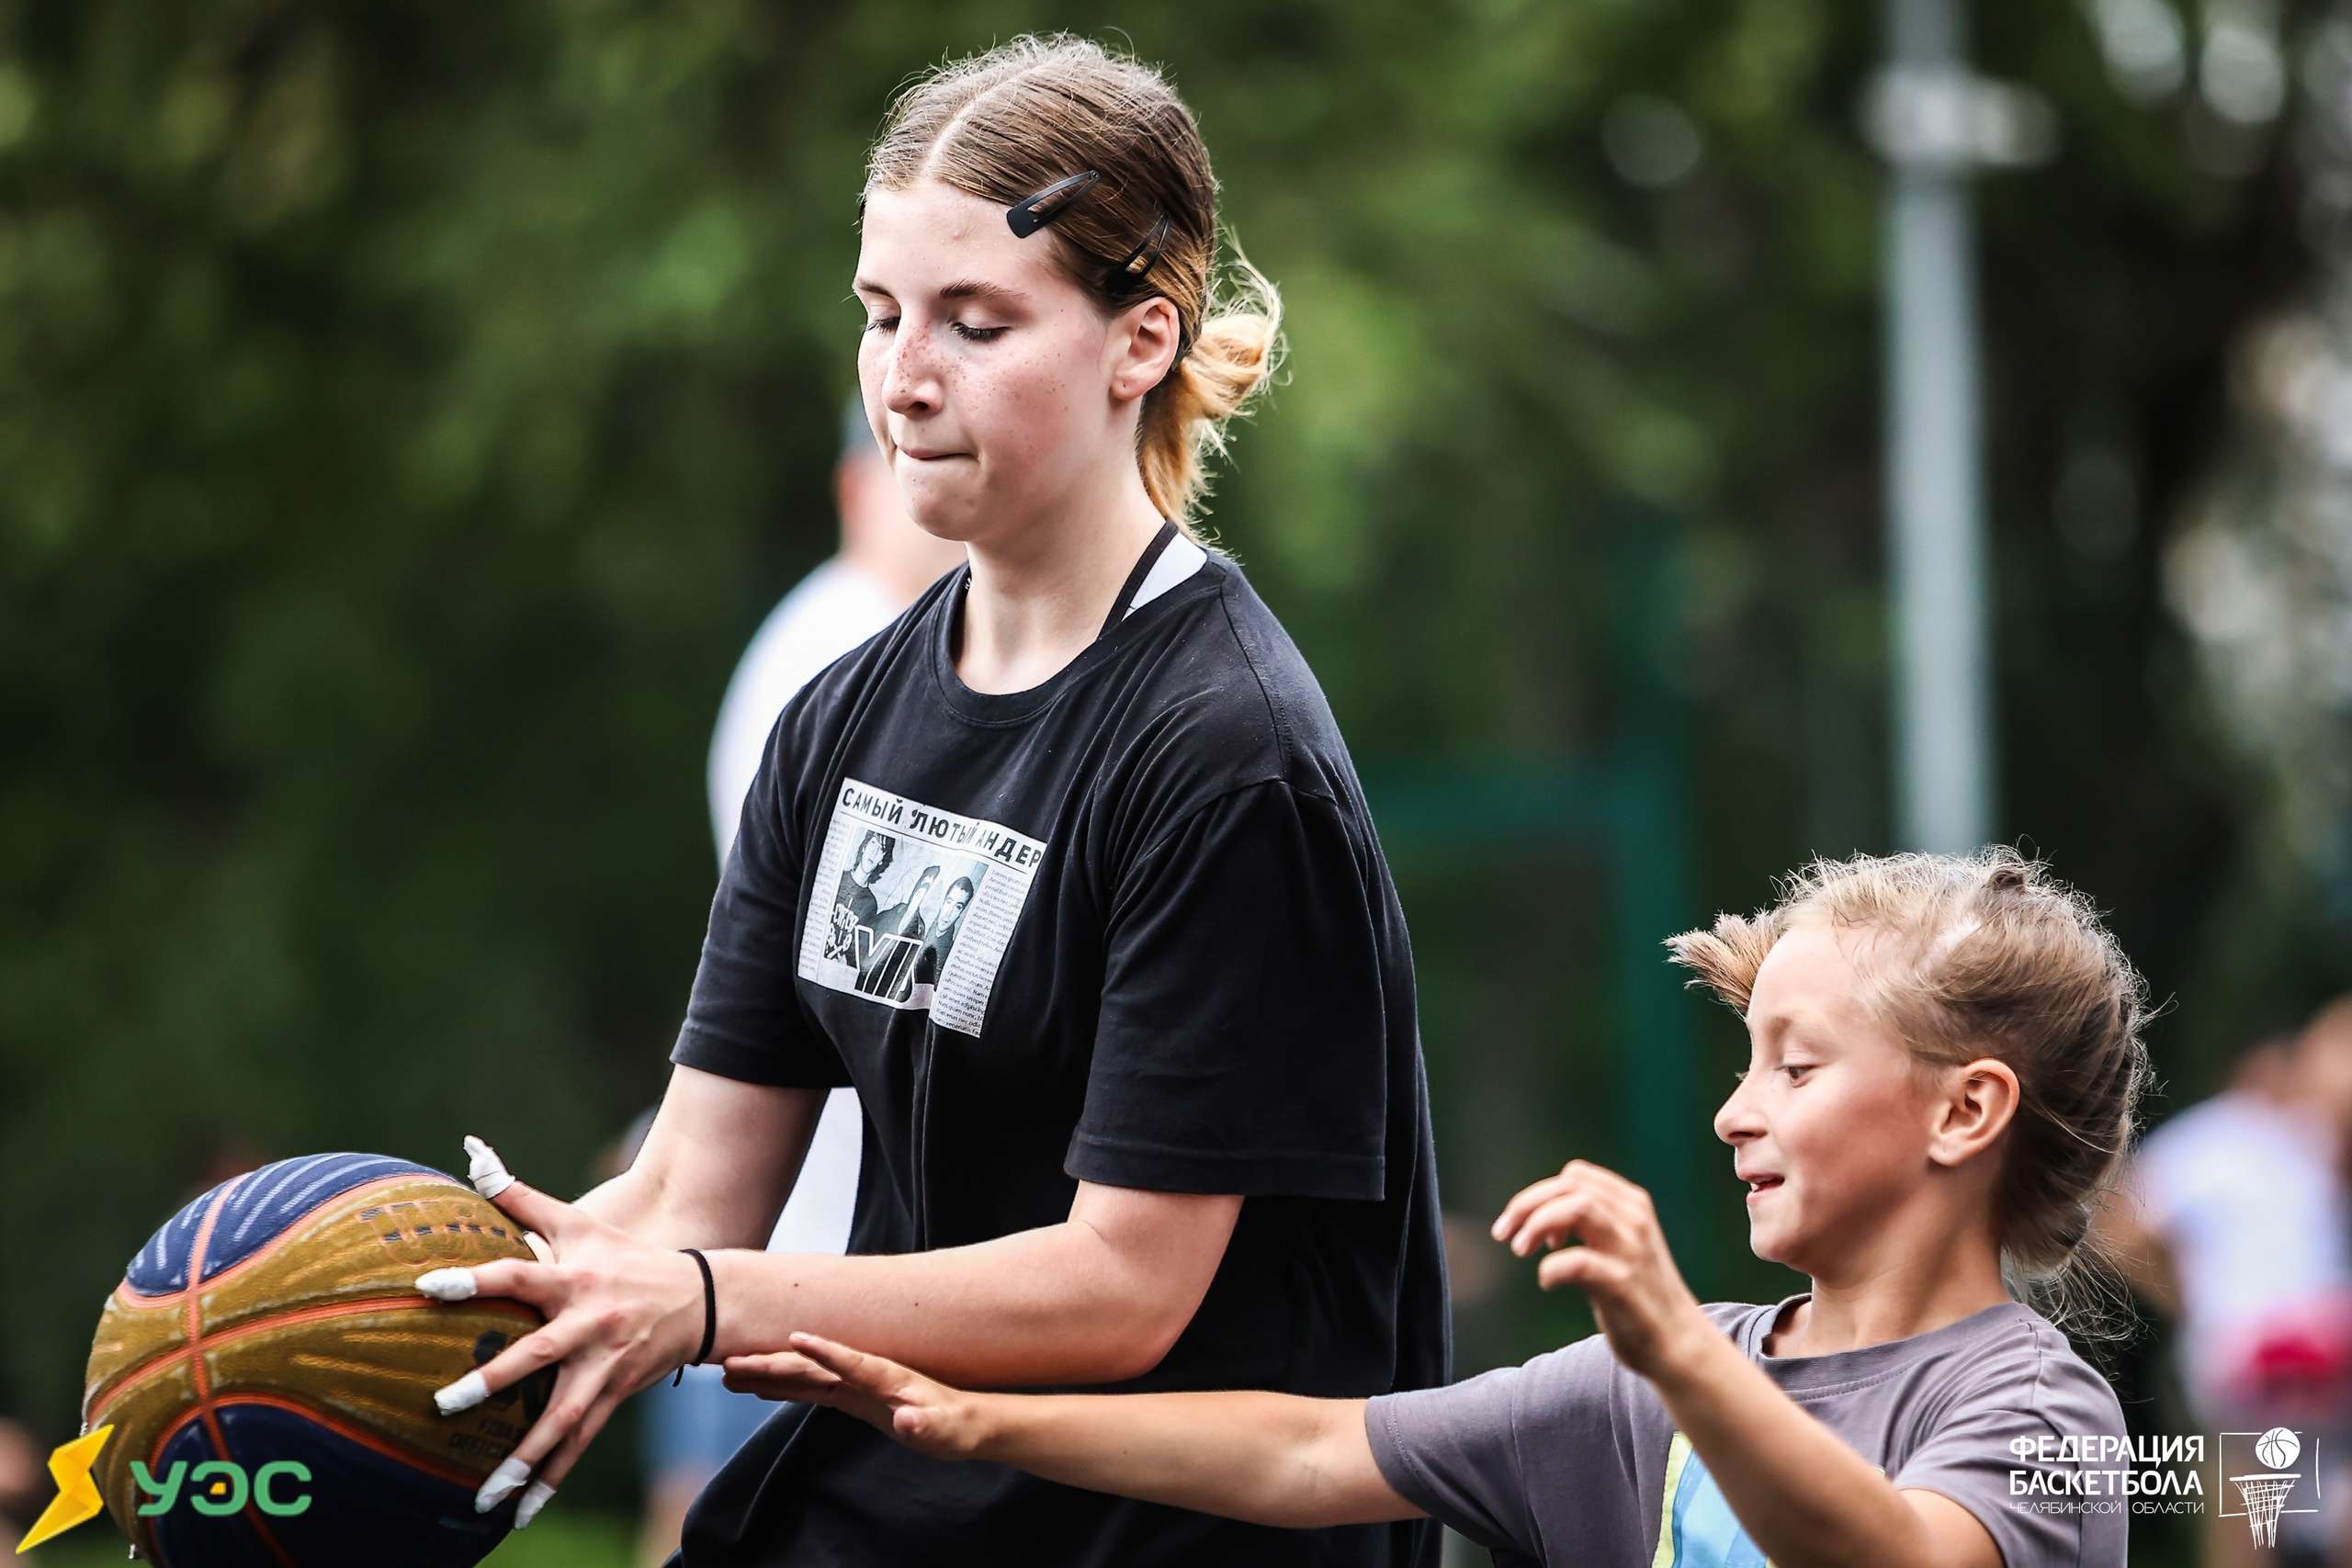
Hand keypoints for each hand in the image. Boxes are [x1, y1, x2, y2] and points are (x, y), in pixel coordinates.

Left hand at [414, 1135, 706, 1527]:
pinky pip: (581, 1442)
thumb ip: (520, 1196)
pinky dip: (552, 1479)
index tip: (427, 1287)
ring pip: (563, 1416)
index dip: (475, 1280)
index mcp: (573, 1279)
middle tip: (443, 1402)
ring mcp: (604, 1365)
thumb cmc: (623, 1254)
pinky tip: (520, 1513)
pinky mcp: (614, 1395)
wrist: (697, 1296)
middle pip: (537, 1355)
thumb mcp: (579, 1221)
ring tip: (483, 1495)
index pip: (517, 1276)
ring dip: (525, 1457)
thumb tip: (472, 1151)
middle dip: (495, 1380)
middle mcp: (587, 1323)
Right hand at [721, 1332, 989, 1462]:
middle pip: (812, 1366)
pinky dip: (784, 1389)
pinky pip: (812, 1390)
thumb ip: (926, 1425)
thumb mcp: (946, 1430)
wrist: (965, 1422)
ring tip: (728, 1374)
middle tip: (729, 1364)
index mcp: (886, 1375)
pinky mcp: (853, 1398)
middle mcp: (865, 1373)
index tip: (793, 1338)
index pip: (850, 1360)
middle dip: (772, 1364)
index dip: (824, 1351)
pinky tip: (759, 1388)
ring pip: (804, 1376)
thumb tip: (907, 1419)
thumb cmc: (957, 1425)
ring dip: (768, 1374)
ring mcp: (856, 1384)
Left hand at [1490, 1158, 1713, 1381]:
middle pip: (1570, 1186)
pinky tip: (1547, 1282)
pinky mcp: (1623, 1284)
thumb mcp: (1619, 1244)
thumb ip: (1590, 1223)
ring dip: (1538, 1223)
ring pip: (1577, 1207)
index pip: (1576, 1175)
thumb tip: (1537, 1215)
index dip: (1542, 1194)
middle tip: (1504, 1234)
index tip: (1530, 1227)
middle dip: (1527, 1205)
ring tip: (1520, 1249)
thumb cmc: (1638, 1293)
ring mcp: (1630, 1250)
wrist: (1677, 1342)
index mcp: (1632, 1204)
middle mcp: (1634, 1219)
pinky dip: (1551, 1269)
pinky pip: (1577, 1262)